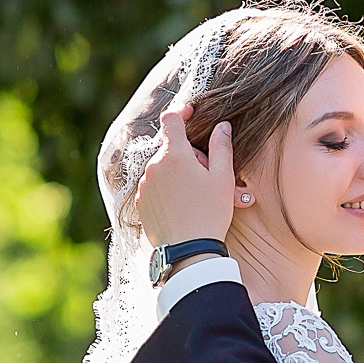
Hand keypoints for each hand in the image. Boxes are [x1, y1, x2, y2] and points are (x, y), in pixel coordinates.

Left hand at [136, 103, 238, 245]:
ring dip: (176, 173)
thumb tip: (222, 126)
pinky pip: (153, 186)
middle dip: (187, 154)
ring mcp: (144, 185)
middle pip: (170, 148)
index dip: (181, 111)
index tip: (190, 112)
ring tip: (195, 195)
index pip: (171, 119)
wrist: (188, 251)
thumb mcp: (223, 179)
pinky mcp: (140, 202)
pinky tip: (181, 206)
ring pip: (162, 168)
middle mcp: (154, 166)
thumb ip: (221, 147)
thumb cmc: (209, 214)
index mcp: (175, 156)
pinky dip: (166, 189)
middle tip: (206, 174)